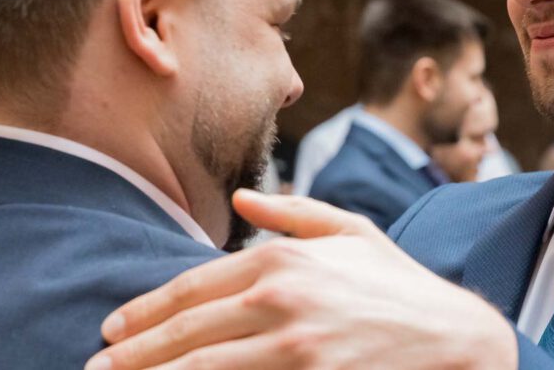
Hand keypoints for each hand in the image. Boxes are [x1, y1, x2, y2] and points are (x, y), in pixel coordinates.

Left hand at [86, 190, 517, 369]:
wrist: (453, 339)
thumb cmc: (398, 284)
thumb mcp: (351, 232)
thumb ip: (291, 212)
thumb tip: (240, 201)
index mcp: (286, 257)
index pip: (196, 286)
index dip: (149, 310)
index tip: (115, 327)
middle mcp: (283, 298)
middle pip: (188, 332)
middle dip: (135, 353)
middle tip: (99, 368)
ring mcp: (294, 347)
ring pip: (202, 368)